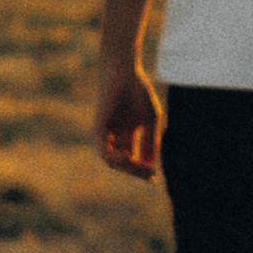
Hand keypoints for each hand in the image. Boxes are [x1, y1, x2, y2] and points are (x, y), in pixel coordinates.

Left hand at [95, 59, 162, 181]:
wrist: (124, 74)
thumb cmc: (138, 93)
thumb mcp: (150, 120)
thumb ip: (150, 141)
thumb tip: (150, 164)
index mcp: (128, 134)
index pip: (133, 159)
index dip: (143, 170)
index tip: (154, 178)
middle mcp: (115, 137)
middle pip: (123, 162)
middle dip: (136, 171)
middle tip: (149, 175)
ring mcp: (107, 134)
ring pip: (112, 161)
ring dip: (126, 168)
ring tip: (139, 168)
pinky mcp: (99, 129)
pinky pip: (104, 151)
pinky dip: (115, 159)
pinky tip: (127, 159)